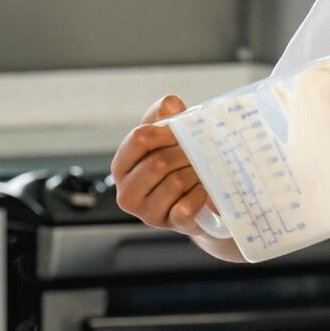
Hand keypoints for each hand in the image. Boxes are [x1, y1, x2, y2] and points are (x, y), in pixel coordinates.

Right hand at [111, 96, 223, 242]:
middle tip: (206, 149)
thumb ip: (166, 115)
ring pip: (175, 182)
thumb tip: (171, 104)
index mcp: (122, 165)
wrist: (205, 201)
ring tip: (206, 168)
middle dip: (187, 152)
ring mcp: (147, 212)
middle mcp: (127, 192)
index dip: (167, 130)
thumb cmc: (183, 163)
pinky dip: (200, 195)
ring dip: (198, 172)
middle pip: (159, 162)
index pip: (139, 139)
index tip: (186, 127)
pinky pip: (185, 207)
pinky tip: (205, 190)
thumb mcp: (172, 135)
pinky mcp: (169, 226)